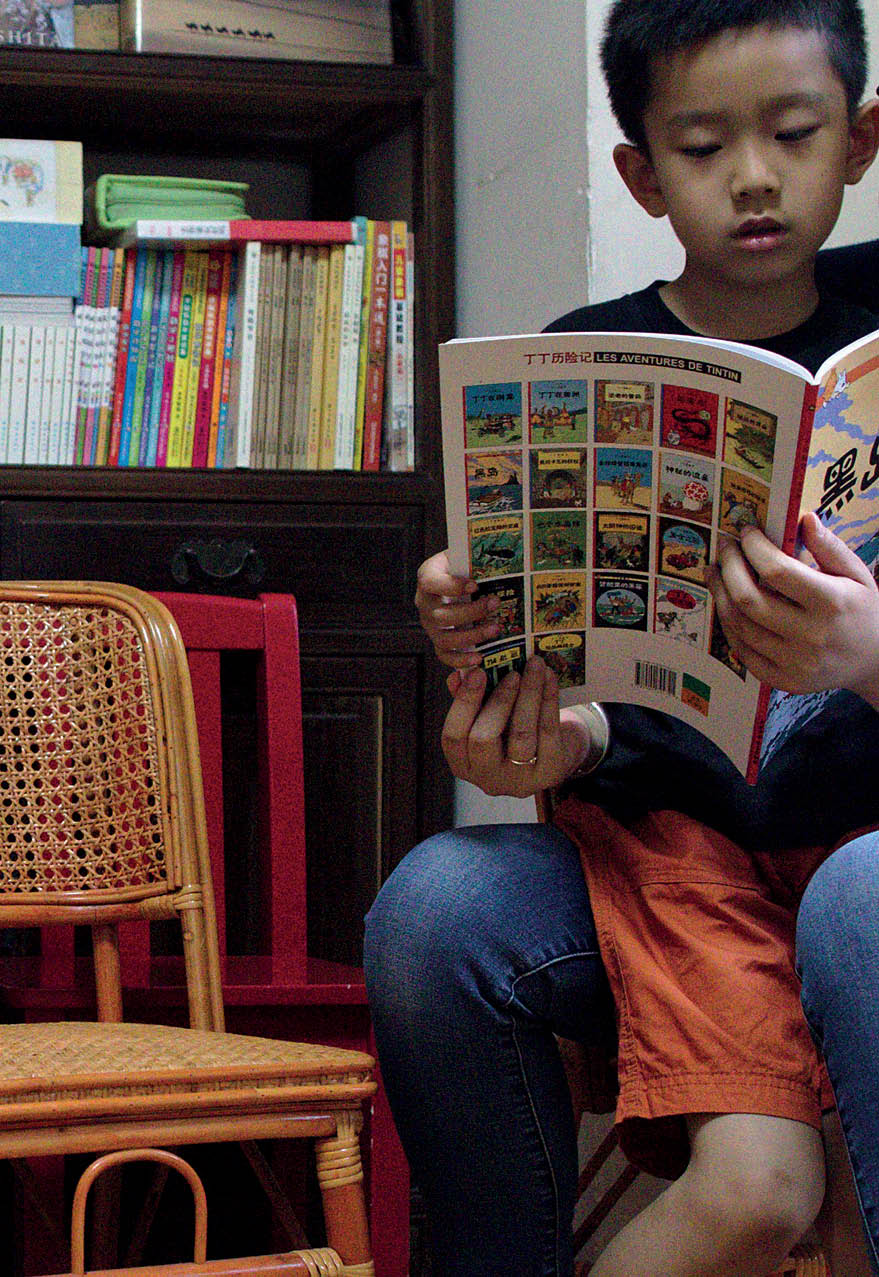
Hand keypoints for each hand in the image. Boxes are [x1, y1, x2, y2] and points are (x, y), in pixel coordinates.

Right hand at [415, 549, 500, 668]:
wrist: (460, 575)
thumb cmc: (465, 566)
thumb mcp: (466, 555)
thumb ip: (476, 558)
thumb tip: (503, 562)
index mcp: (428, 577)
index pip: (431, 583)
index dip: (452, 586)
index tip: (475, 585)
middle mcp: (425, 602)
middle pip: (440, 615)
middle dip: (471, 612)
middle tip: (494, 604)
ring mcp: (430, 624)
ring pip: (444, 638)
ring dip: (472, 636)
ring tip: (495, 628)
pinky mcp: (438, 640)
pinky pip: (444, 655)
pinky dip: (461, 659)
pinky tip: (480, 656)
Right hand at [440, 655, 592, 796]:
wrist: (555, 753)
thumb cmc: (512, 731)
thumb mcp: (488, 717)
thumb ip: (471, 699)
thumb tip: (458, 675)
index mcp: (464, 765)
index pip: (453, 737)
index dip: (463, 702)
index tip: (477, 672)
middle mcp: (488, 778)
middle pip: (484, 739)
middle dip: (499, 701)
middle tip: (512, 673)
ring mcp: (519, 780)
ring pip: (521, 734)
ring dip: (528, 695)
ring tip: (534, 667)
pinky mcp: (550, 772)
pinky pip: (548, 731)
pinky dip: (548, 699)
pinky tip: (549, 677)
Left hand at [707, 514, 878, 705]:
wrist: (874, 662)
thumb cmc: (863, 611)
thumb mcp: (857, 574)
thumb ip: (830, 547)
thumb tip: (803, 518)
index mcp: (831, 602)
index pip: (777, 571)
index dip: (754, 548)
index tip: (746, 533)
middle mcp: (810, 635)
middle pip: (749, 599)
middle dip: (728, 567)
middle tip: (725, 549)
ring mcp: (794, 661)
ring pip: (739, 625)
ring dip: (721, 594)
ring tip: (716, 572)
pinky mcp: (782, 679)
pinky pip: (741, 650)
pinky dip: (728, 624)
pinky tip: (726, 603)